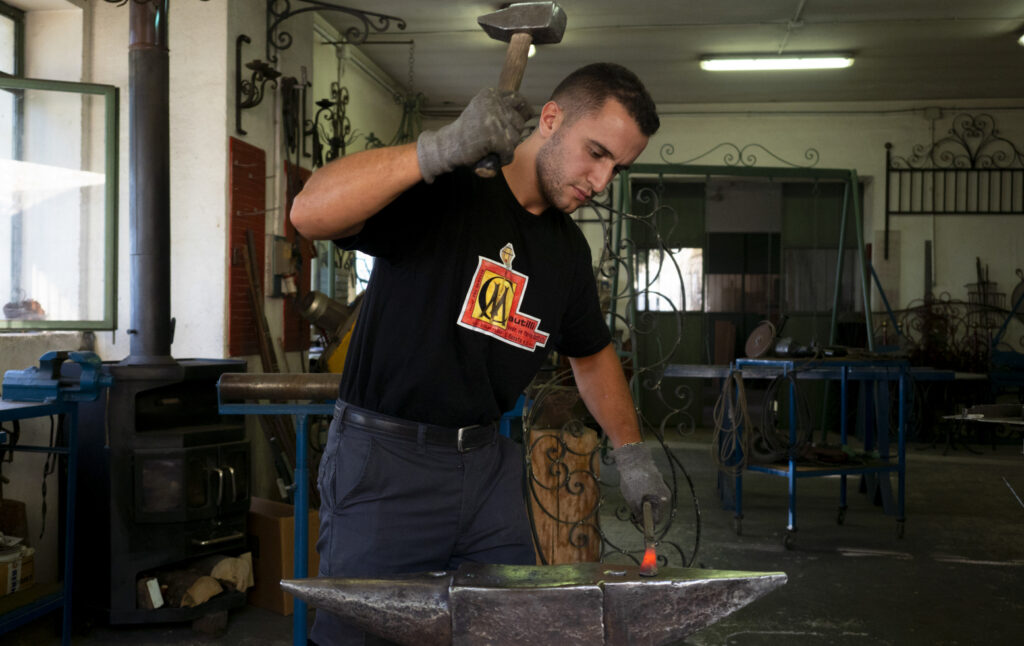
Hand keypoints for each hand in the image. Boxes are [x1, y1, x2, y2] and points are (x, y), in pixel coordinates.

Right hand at [416, 87, 530, 182]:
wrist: (447, 146)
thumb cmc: (466, 132)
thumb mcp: (482, 111)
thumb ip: (501, 108)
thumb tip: (529, 112)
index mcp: (490, 95)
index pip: (517, 100)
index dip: (523, 111)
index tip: (521, 119)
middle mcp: (493, 104)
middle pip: (519, 122)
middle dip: (512, 134)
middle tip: (497, 140)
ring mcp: (493, 120)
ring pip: (515, 137)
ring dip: (507, 147)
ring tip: (492, 148)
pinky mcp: (494, 137)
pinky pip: (509, 151)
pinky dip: (503, 158)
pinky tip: (493, 157)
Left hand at [612, 442, 670, 523]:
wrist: (634, 459)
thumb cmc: (633, 480)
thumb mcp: (633, 501)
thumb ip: (639, 514)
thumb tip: (642, 524)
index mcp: (661, 501)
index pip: (657, 520)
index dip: (647, 523)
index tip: (638, 523)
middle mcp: (665, 495)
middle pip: (656, 511)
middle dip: (645, 512)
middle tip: (633, 510)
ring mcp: (663, 488)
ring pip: (653, 502)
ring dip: (644, 503)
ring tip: (634, 497)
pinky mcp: (658, 482)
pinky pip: (652, 494)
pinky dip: (645, 495)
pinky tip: (636, 489)